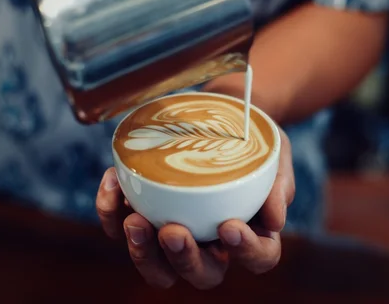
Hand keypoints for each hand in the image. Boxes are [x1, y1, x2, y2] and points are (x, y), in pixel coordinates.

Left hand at [96, 127, 294, 288]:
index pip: (258, 258)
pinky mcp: (143, 211)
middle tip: (173, 231)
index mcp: (250, 231)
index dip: (246, 252)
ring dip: (142, 252)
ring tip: (134, 220)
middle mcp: (211, 241)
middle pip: (201, 273)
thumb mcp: (274, 152)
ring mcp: (174, 230)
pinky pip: (118, 226)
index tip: (229, 225)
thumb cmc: (251, 138)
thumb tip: (275, 220)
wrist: (219, 114)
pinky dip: (110, 210)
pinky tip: (113, 180)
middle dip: (184, 259)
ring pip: (156, 265)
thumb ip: (278, 184)